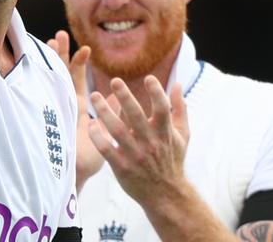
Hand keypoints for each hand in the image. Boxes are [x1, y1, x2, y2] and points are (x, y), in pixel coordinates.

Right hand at [47, 30, 102, 189]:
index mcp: (77, 107)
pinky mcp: (49, 113)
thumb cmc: (88, 161)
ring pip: (51, 80)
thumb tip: (121, 98)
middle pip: (61, 75)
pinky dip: (41, 77)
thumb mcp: (106, 134)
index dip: (79, 64)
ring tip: (52, 40)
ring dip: (51, 61)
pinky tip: (39, 62)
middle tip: (60, 35)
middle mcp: (64, 105)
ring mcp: (54, 107)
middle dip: (61, 55)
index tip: (85, 48)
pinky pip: (45, 93)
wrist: (75, 176)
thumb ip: (113, 114)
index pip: (77, 81)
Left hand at [87, 77, 190, 207]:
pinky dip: (97, 136)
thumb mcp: (182, 136)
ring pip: (117, 130)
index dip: (157, 94)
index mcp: (165, 133)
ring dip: (105, 112)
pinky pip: (106, 149)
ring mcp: (135, 155)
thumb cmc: (172, 159)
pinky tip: (90, 123)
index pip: (163, 110)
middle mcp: (150, 143)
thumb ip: (179, 109)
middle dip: (126, 98)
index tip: (149, 78)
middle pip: (136, 117)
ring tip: (95, 96)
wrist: (167, 194)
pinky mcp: (122, 167)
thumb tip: (176, 83)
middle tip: (115, 80)